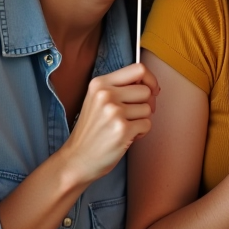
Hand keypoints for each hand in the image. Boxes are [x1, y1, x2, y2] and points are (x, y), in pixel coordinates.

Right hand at [61, 62, 159, 185]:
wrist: (77, 159)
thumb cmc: (92, 130)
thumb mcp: (97, 100)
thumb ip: (119, 87)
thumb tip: (151, 84)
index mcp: (99, 83)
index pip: (138, 69)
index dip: (150, 79)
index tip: (151, 90)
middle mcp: (106, 94)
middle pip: (146, 90)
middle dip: (145, 104)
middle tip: (134, 115)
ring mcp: (114, 112)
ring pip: (148, 108)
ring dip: (141, 120)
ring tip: (125, 127)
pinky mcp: (122, 130)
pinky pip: (147, 124)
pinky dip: (141, 132)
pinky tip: (126, 136)